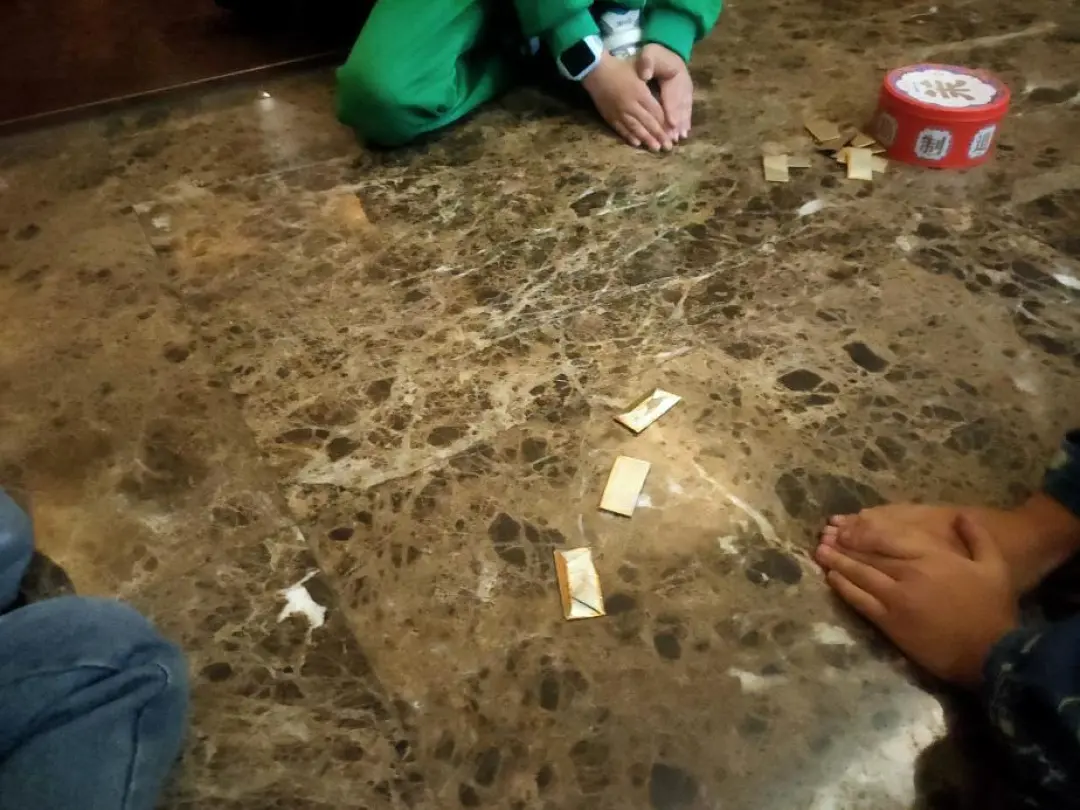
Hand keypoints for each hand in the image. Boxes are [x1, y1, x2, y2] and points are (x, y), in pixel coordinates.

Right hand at [582, 52, 672, 150]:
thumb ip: (651, 82)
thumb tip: (664, 91)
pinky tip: (637, 143)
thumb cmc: (620, 68)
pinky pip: (621, 129)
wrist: (595, 71)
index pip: (656, 112)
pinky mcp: (610, 117)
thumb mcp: (639, 70)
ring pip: (636, 129)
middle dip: (659, 136)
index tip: (673, 132)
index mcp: (640, 93)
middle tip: (668, 147)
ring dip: (647, 139)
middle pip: (648, 123)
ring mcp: (620, 113)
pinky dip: (630, 137)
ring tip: (656, 148)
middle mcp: (631, 106)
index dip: (665, 123)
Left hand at [636, 43, 692, 140]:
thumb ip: (646, 63)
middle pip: (680, 105)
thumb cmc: (655, 54)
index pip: (672, 95)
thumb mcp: (649, 54)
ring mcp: (687, 89)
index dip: (671, 110)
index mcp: (674, 74)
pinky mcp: (687, 94)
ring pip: (685, 109)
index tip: (670, 123)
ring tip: (678, 138)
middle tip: (673, 138)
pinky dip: (686, 121)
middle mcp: (684, 83)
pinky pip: (687, 109)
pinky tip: (684, 133)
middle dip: (677, 123)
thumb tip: (644, 75)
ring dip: (682, 125)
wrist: (667, 49)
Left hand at [816, 514, 1018, 686]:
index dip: (863, 530)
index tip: (846, 523)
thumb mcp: (994, 566)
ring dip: (838, 562)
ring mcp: (896, 598)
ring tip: (820, 552)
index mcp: (932, 557)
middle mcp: (909, 573)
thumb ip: (977, 536)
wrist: (990, 655)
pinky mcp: (889, 622)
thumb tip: (960, 515)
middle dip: (845, 543)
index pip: (888, 537)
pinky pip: (860, 601)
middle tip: (824, 535)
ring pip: (860, 574)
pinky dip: (844, 588)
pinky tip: (831, 579)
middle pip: (869, 553)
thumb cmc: (993, 610)